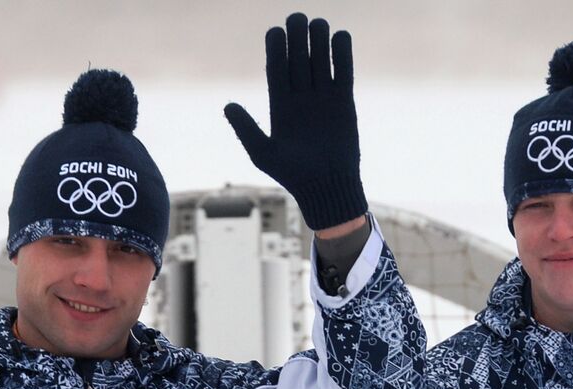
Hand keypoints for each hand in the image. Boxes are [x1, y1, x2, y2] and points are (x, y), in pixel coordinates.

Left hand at [224, 12, 366, 230]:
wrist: (327, 187)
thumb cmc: (292, 176)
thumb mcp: (263, 154)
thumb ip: (246, 129)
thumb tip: (227, 106)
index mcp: (280, 104)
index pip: (277, 67)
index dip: (275, 48)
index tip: (275, 31)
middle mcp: (300, 96)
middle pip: (298, 58)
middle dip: (297, 37)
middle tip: (297, 17)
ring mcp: (323, 97)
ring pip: (320, 60)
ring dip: (319, 40)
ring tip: (318, 24)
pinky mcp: (344, 101)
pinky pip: (343, 71)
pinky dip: (342, 53)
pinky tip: (339, 36)